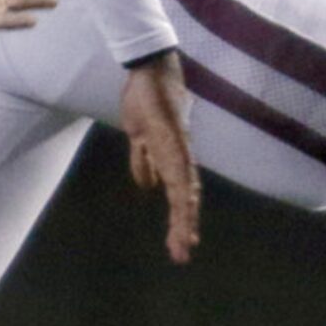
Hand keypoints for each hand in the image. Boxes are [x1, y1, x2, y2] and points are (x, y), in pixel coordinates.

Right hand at [119, 50, 200, 264]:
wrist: (148, 69)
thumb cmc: (145, 99)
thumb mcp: (139, 136)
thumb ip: (144, 161)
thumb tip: (148, 187)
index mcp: (173, 158)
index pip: (180, 195)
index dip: (182, 220)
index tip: (180, 246)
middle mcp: (180, 155)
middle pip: (186, 198)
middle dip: (184, 228)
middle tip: (182, 256)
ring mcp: (178, 146)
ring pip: (185, 188)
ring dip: (184, 216)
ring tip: (182, 243)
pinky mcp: (171, 135)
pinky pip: (178, 166)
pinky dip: (181, 188)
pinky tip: (181, 205)